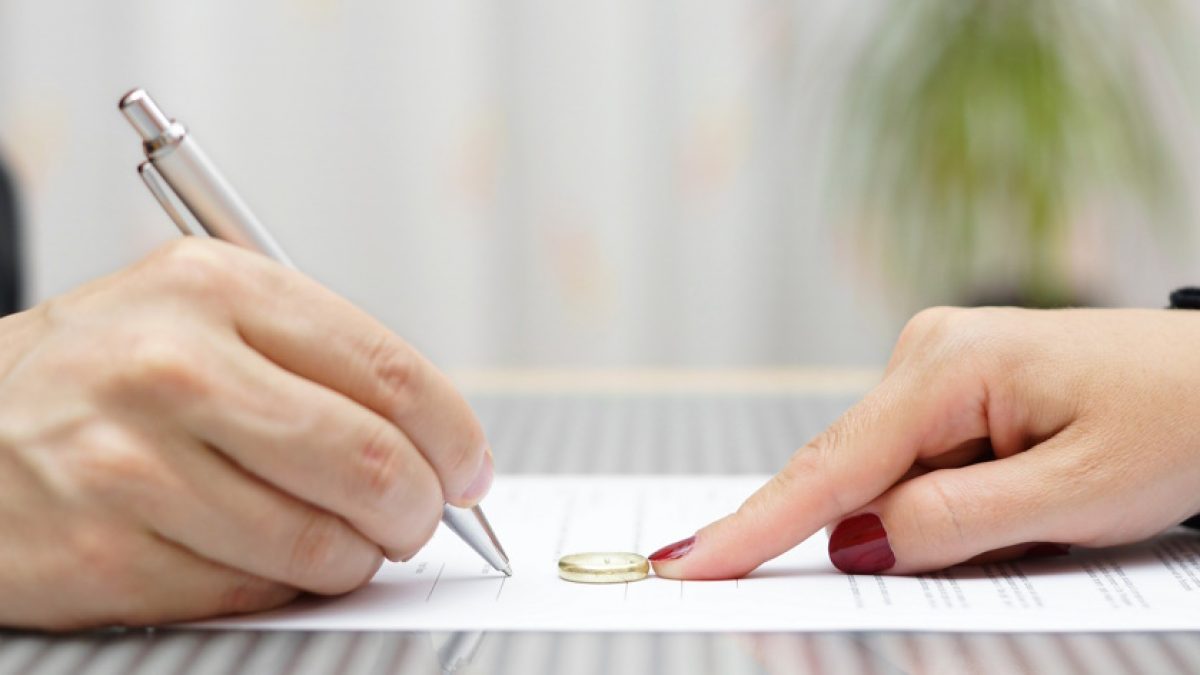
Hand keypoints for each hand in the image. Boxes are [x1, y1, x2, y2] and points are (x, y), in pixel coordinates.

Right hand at [0, 239, 490, 629]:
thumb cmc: (106, 372)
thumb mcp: (203, 315)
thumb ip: (320, 361)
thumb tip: (440, 442)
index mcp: (217, 288)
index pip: (391, 373)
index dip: (455, 435)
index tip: (470, 469)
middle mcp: (174, 367)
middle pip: (372, 463)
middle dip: (420, 509)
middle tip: (418, 518)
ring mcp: (133, 464)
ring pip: (321, 543)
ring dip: (355, 556)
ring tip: (336, 539)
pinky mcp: (104, 554)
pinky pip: (254, 593)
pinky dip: (283, 586)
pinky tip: (256, 555)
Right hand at [650, 307, 1199, 577]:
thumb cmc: (1183, 416)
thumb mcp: (1079, 495)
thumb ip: (957, 524)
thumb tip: (858, 546)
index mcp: (947, 365)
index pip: (831, 469)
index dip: (754, 527)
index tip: (686, 561)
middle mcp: (926, 353)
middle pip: (855, 476)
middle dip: (872, 536)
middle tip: (963, 547)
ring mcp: (937, 367)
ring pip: (889, 479)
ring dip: (933, 523)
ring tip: (1042, 513)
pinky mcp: (954, 390)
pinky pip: (918, 467)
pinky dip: (944, 506)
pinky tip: (1017, 502)